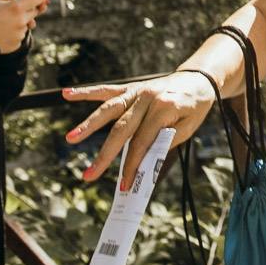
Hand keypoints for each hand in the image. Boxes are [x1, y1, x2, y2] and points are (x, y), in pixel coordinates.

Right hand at [0, 0, 50, 53]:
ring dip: (20, 18)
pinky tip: (0, 29)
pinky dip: (14, 29)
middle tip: (14, 3)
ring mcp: (20, 34)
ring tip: (3, 18)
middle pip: (35, 9)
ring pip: (27, 22)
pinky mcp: (16, 44)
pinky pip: (20, 33)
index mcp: (16, 8)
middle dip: (28, 5)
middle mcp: (22, 21)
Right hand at [62, 71, 216, 189]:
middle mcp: (147, 97)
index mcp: (164, 108)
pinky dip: (86, 93)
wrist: (199, 80)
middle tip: (88, 175)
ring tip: (71, 138)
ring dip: (89, 125)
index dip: (132, 165)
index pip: (143, 142)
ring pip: (109, 110)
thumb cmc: (194, 107)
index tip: (124, 185)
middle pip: (121, 129)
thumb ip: (164, 142)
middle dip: (105, 155)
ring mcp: (137, 91)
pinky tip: (67, 94)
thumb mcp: (188, 128)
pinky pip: (106, 91)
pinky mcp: (130, 88)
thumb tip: (141, 161)